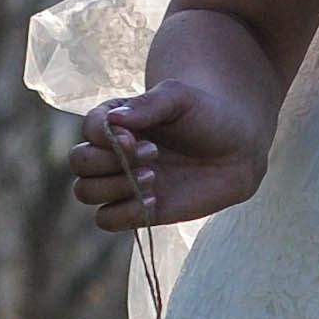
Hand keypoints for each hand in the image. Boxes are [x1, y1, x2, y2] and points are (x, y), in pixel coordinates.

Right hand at [68, 85, 266, 229]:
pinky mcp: (137, 209)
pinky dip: (124, 213)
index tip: (138, 139)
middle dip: (109, 162)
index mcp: (117, 121)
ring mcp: (123, 182)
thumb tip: (114, 120)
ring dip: (114, 187)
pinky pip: (107, 220)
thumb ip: (148, 105)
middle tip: (153, 155)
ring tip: (154, 178)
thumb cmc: (207, 116)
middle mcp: (113, 152)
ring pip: (85, 192)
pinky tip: (154, 200)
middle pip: (79, 162)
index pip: (90, 129)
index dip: (107, 137)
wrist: (238, 150)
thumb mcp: (180, 98)